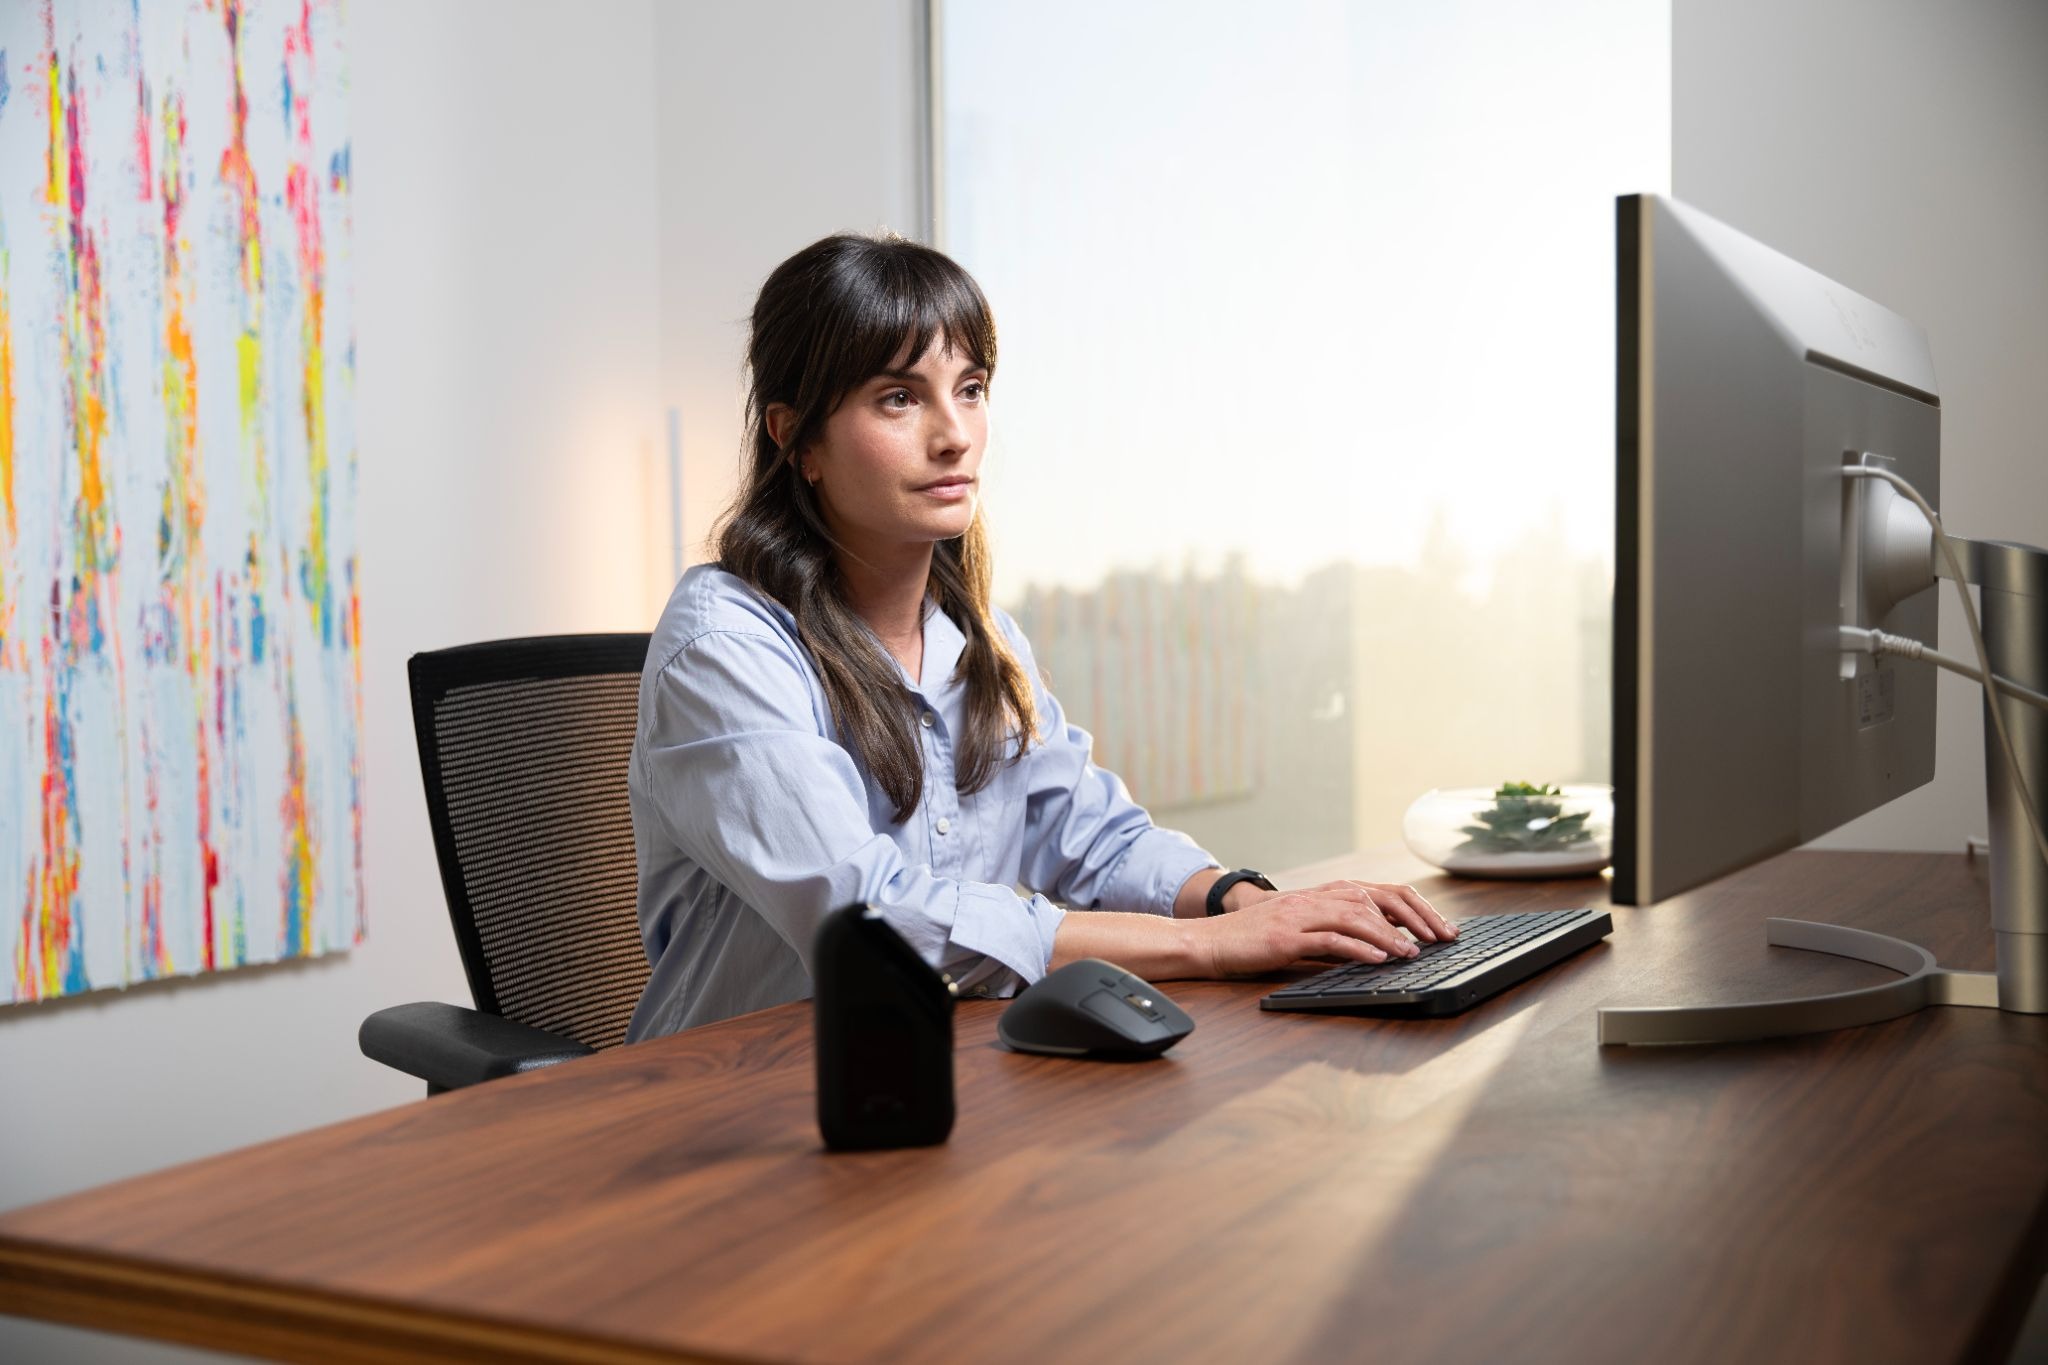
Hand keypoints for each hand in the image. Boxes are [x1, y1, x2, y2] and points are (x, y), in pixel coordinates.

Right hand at [1196, 879, 1456, 977]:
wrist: (1209, 942)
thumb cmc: (1253, 940)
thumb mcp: (1301, 931)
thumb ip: (1335, 933)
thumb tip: (1377, 947)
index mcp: (1320, 896)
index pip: (1378, 893)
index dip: (1414, 908)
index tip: (1439, 928)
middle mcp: (1314, 899)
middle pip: (1375, 899)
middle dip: (1413, 918)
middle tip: (1440, 938)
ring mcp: (1299, 916)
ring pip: (1356, 917)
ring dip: (1390, 935)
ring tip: (1413, 952)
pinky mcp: (1286, 937)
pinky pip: (1329, 939)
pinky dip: (1358, 948)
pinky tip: (1377, 959)